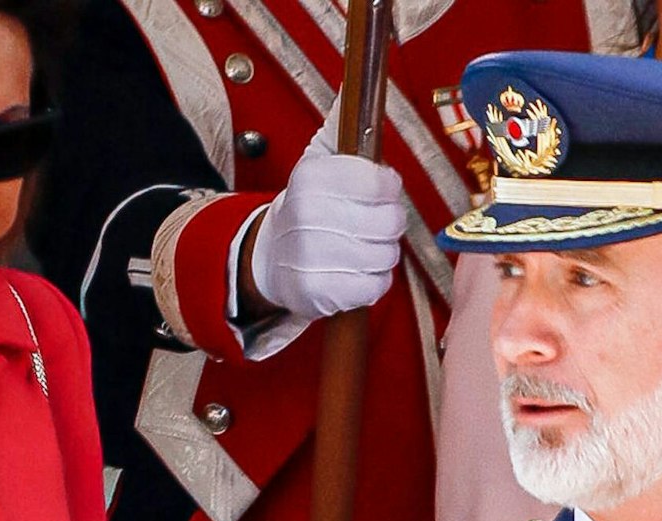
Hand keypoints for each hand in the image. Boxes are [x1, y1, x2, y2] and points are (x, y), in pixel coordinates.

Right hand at [246, 114, 406, 320]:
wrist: (270, 257)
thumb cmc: (309, 204)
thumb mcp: (318, 159)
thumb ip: (340, 126)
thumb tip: (352, 87)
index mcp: (313, 176)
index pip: (382, 182)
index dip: (386, 188)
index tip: (374, 191)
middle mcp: (310, 213)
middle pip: (391, 221)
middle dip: (386, 223)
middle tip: (366, 222)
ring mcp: (313, 255)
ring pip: (387, 255)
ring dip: (380, 253)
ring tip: (357, 245)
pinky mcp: (320, 292)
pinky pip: (376, 287)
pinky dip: (372, 281)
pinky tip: (352, 270)